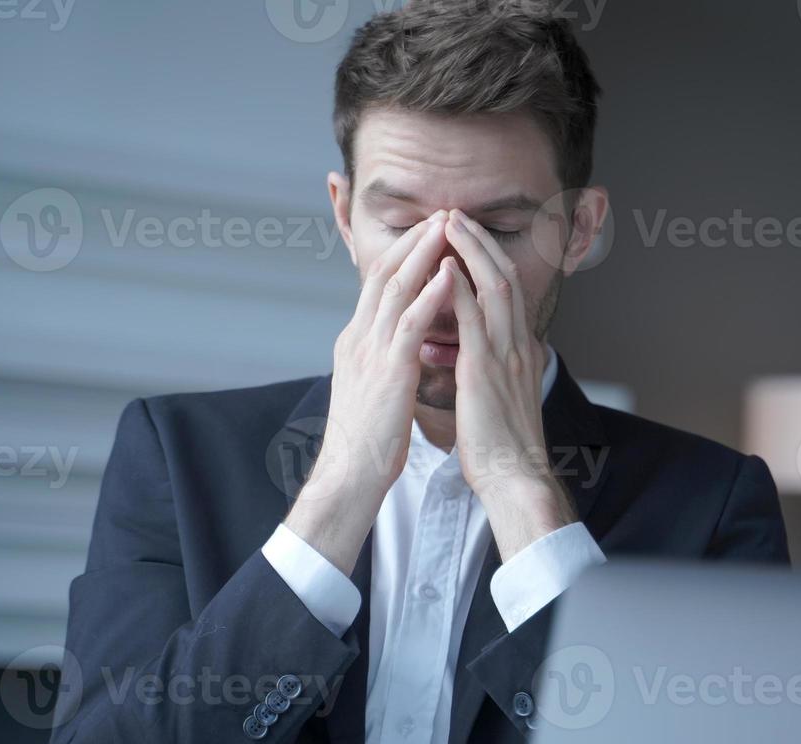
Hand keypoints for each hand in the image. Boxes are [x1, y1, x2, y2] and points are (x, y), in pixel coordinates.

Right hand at [284, 212, 454, 574]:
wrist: (351, 473)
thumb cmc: (368, 437)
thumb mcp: (374, 386)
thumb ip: (384, 359)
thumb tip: (399, 344)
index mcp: (357, 341)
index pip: (379, 284)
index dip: (404, 253)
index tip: (429, 230)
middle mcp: (359, 337)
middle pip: (384, 274)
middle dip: (413, 240)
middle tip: (440, 213)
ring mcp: (370, 351)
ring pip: (395, 289)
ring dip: (422, 254)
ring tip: (446, 226)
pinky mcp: (388, 371)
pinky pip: (409, 324)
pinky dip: (429, 295)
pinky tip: (448, 275)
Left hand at [442, 210, 577, 559]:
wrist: (515, 477)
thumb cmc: (502, 446)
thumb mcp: (502, 398)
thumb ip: (496, 370)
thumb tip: (483, 356)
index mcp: (521, 352)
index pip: (508, 293)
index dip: (488, 260)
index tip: (466, 237)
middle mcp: (518, 346)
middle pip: (505, 277)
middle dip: (480, 242)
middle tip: (457, 214)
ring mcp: (505, 355)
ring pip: (494, 287)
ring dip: (471, 251)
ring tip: (449, 223)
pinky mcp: (487, 370)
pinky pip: (474, 318)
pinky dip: (460, 288)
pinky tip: (445, 267)